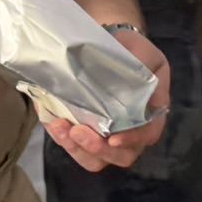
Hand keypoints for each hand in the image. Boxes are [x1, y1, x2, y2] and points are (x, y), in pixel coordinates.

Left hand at [45, 26, 170, 172]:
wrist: (107, 42)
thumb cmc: (129, 50)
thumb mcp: (144, 51)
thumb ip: (145, 64)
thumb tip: (141, 79)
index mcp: (151, 114)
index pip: (147, 135)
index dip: (132, 140)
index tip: (113, 138)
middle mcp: (131, 131)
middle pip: (120, 157)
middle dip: (97, 149)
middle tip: (76, 130)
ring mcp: (106, 136)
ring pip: (94, 159)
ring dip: (74, 148)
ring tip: (58, 125)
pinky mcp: (84, 133)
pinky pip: (73, 145)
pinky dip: (60, 136)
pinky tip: (51, 119)